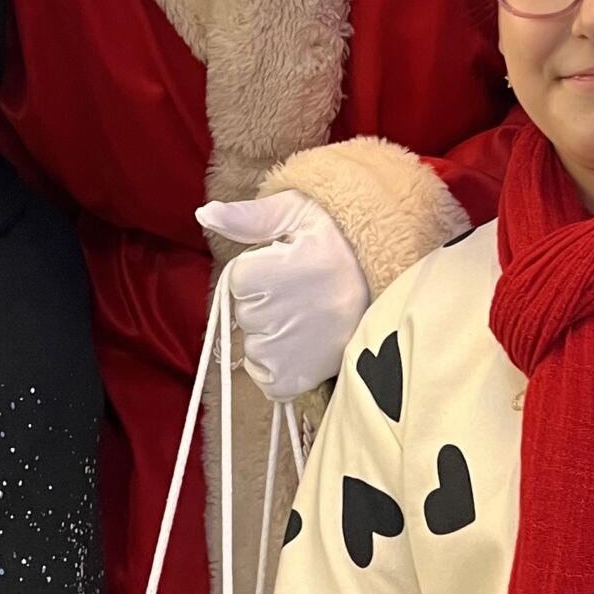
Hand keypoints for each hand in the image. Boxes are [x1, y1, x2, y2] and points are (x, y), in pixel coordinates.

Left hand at [195, 192, 369, 399]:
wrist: (389, 277)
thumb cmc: (337, 241)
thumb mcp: (297, 212)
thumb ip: (249, 216)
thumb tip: (204, 215)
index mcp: (301, 264)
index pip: (240, 278)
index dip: (257, 270)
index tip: (288, 264)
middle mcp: (305, 309)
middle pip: (247, 313)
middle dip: (262, 302)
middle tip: (299, 292)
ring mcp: (310, 347)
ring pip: (254, 347)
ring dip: (267, 335)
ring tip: (303, 318)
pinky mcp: (314, 375)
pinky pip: (270, 380)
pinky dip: (274, 367)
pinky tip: (297, 344)